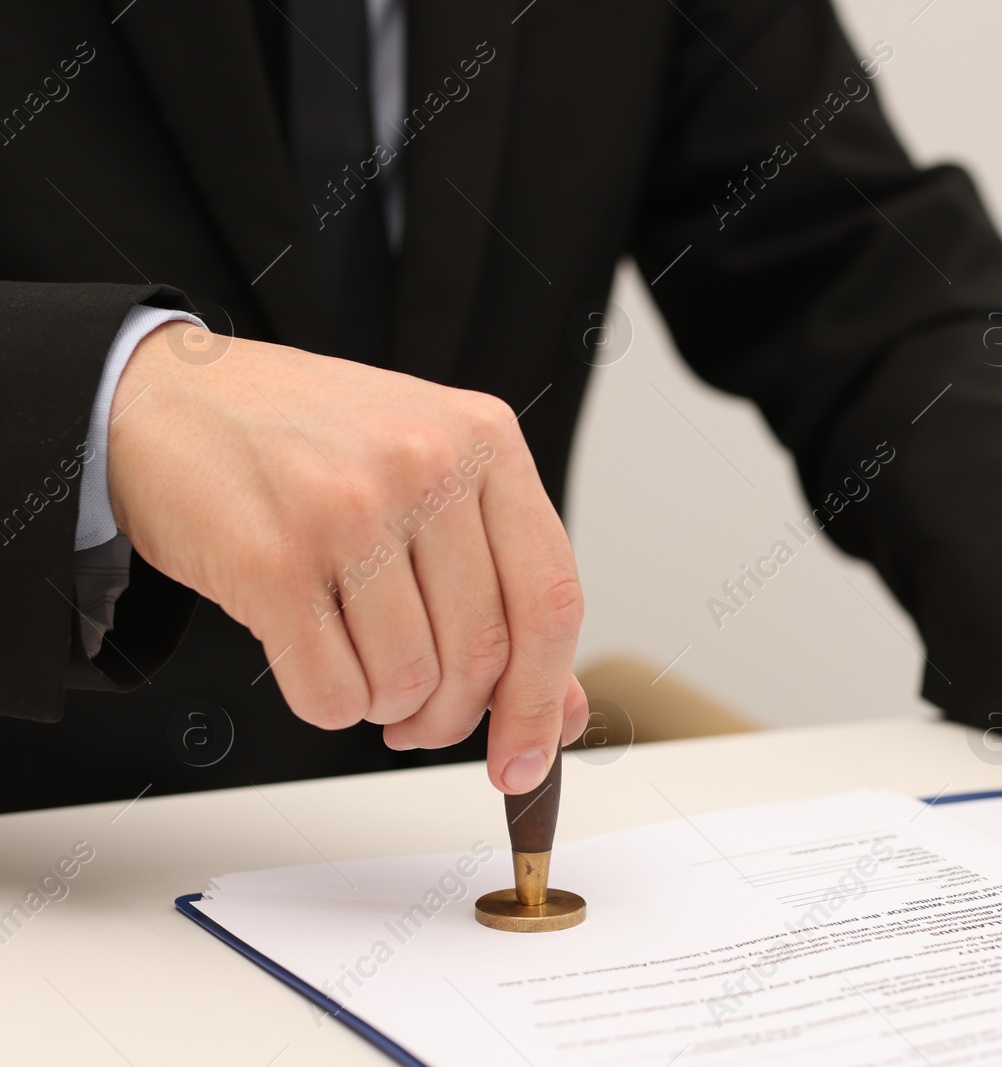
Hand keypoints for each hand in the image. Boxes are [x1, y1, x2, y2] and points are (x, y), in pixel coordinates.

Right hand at [108, 323, 587, 792]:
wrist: (165, 399)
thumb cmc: (306, 441)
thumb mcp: (430, 478)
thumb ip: (503, 581)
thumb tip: (558, 708)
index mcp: (485, 439)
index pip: (550, 598)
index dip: (543, 698)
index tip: (530, 760)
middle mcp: (426, 464)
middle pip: (483, 653)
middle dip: (452, 717)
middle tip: (421, 725)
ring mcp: (349, 507)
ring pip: (408, 682)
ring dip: (386, 707)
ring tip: (358, 666)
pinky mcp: (270, 558)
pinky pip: (332, 694)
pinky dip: (329, 705)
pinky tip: (314, 658)